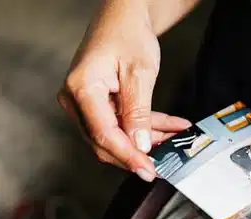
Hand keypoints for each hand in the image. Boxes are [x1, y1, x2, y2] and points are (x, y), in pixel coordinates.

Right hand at [56, 0, 190, 180]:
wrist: (122, 17)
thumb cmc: (127, 35)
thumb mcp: (140, 74)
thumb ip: (139, 112)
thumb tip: (139, 145)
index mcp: (82, 89)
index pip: (104, 134)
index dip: (127, 156)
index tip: (147, 169)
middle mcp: (75, 99)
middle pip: (105, 141)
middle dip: (136, 153)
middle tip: (162, 164)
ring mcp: (83, 103)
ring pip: (114, 136)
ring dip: (145, 140)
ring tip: (174, 136)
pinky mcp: (95, 104)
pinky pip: (119, 124)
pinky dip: (143, 128)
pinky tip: (169, 127)